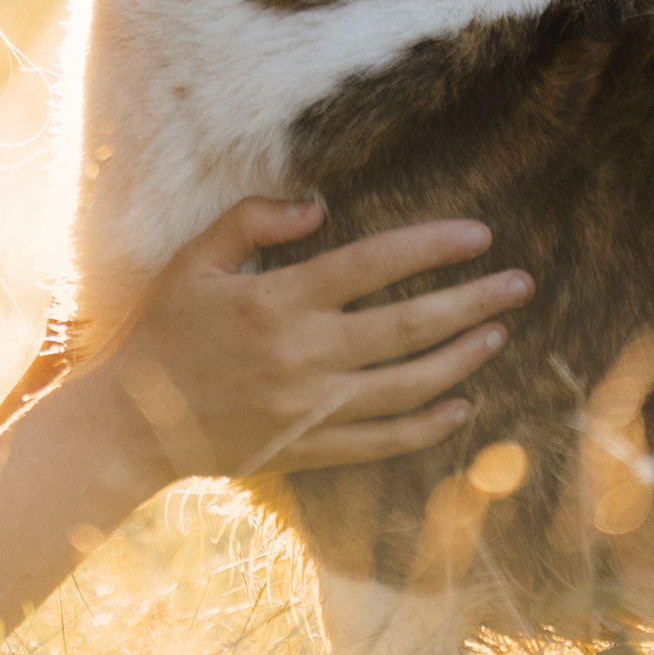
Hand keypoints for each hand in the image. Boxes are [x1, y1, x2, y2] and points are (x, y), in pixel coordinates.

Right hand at [110, 198, 530, 480]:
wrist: (133, 421)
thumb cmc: (163, 329)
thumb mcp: (193, 260)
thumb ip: (252, 223)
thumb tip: (316, 207)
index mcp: (279, 300)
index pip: (373, 264)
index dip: (431, 248)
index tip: (478, 236)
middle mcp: (306, 354)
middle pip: (409, 326)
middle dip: (472, 302)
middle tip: (520, 284)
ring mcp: (313, 406)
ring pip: (409, 384)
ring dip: (462, 359)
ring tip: (496, 334)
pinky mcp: (311, 447)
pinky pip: (385, 439)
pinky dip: (428, 425)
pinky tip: (461, 407)